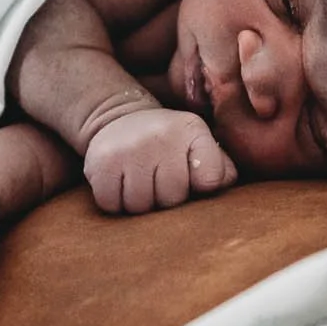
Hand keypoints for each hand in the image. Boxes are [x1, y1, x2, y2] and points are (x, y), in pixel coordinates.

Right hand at [83, 108, 237, 213]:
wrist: (119, 120)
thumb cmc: (168, 144)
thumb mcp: (198, 145)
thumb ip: (219, 167)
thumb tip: (225, 183)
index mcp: (191, 130)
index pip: (210, 179)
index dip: (199, 185)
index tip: (190, 173)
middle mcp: (160, 136)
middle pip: (172, 198)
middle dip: (166, 197)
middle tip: (158, 180)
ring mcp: (128, 149)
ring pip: (140, 206)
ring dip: (139, 203)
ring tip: (139, 182)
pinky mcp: (101, 163)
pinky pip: (112, 204)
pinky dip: (115, 202)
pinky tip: (120, 184)